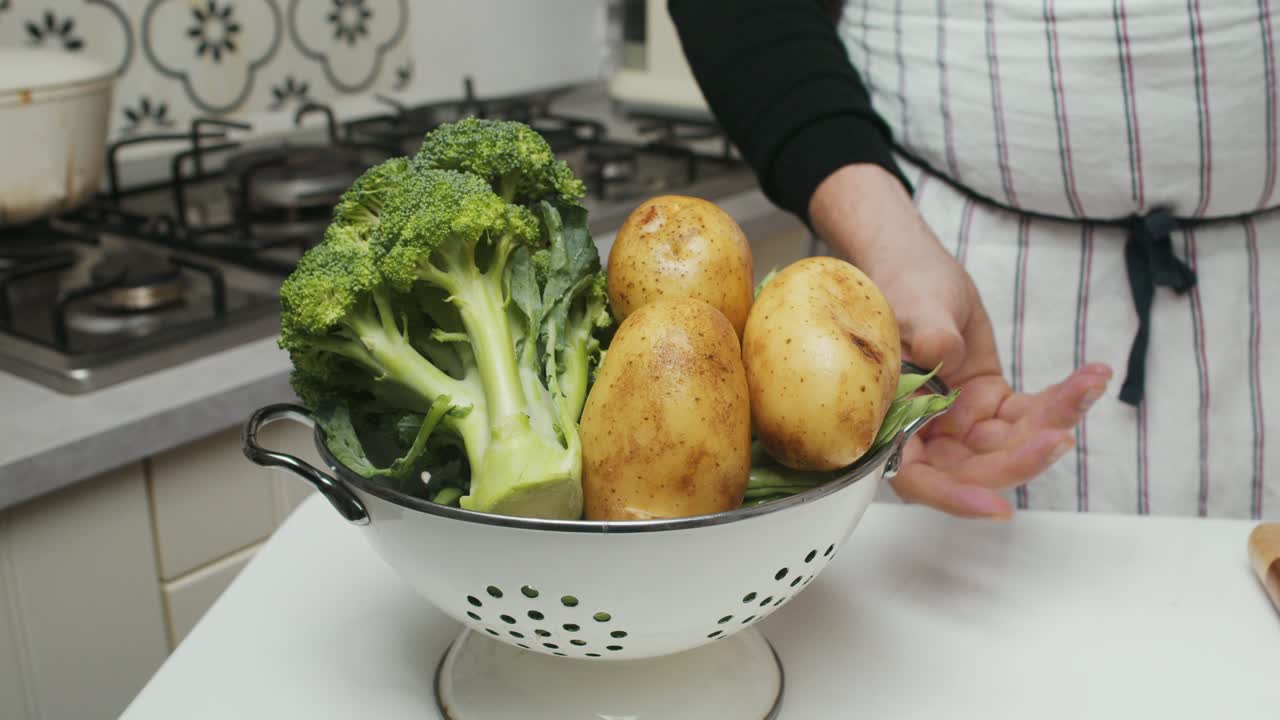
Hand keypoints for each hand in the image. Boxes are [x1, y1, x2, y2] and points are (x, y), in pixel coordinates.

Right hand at [809, 164, 1112, 517]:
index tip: (995, 506)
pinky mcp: (993, 404)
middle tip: (1057, 437)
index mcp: (888, 424)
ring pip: (1012, 443)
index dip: (954, 496)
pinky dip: (1064, 399)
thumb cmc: (899, 287)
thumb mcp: (909, 305)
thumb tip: (941, 350)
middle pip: (974, 469)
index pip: (917, 478)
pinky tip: (1091, 376)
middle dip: (1019, 458)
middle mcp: (925, 435)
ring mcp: (961, 422)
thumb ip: (926, 331)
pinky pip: (1032, 413)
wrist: (915, 269)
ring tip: (1089, 383)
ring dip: (1054, 420)